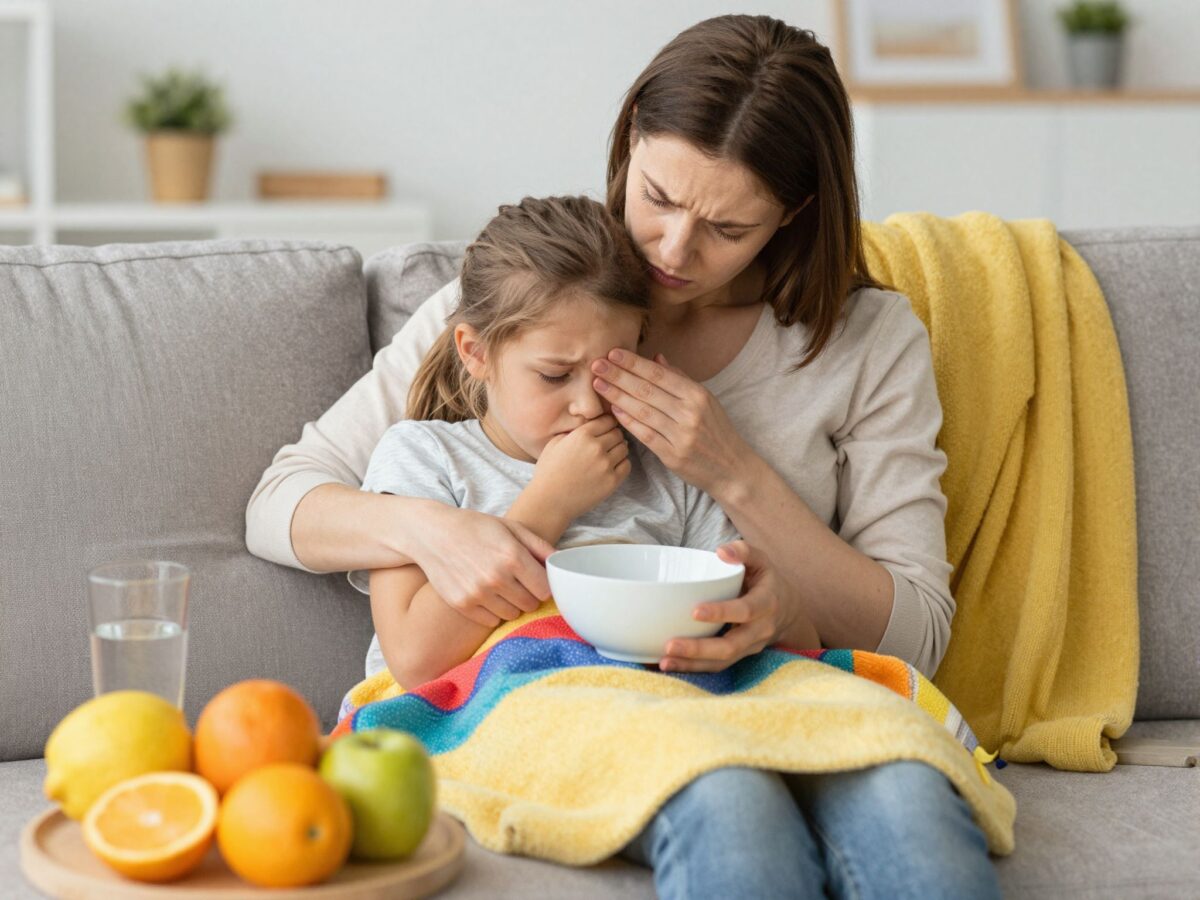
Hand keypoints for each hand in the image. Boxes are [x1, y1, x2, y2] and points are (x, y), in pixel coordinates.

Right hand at [411, 505, 554, 627]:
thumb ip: (539, 545)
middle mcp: (496, 578)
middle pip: (530, 604)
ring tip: (501, 586)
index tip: (537, 580)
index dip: (544, 586)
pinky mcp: (462, 605)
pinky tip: (486, 594)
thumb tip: (561, 562)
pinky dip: (493, 611)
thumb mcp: (510, 527)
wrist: (431, 533)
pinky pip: (491, 620)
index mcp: (512, 557)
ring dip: (512, 604)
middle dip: (529, 595)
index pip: (545, 590)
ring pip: (512, 614)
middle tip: (518, 582)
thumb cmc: (474, 527)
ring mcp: (478, 594)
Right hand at [529, 414, 630, 521]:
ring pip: (624, 448)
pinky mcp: (612, 481)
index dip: (607, 423)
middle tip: (607, 443)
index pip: (607, 420)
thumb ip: (573, 431)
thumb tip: (589, 425)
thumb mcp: (554, 443)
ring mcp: (605, 465)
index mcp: (582, 435)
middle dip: (613, 436)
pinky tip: (612, 466)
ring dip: (618, 449)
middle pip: (618, 433)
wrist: (549, 501)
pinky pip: (627, 465)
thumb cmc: (548, 472)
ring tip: (609, 455)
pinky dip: (622, 463)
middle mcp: (596, 447)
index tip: (605, 429)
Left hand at [591, 350, 748, 495]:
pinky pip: (645, 435)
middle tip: (596, 364)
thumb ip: (680, 379)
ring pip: (642, 411)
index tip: (613, 353)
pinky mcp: (673, 455)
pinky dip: (628, 421)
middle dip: (618, 375)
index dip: (634, 363)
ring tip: (598, 384)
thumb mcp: (706, 401)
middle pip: (647, 390)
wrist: (732, 468)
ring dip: (617, 396)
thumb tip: (657, 358)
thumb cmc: (717, 431)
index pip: (660, 375)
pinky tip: (613, 410)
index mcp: (698, 395)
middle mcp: (690, 413)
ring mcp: (681, 435)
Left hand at [658, 541, 816, 672]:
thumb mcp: (762, 561)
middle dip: (699, 649)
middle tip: (670, 645)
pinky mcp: (739, 656)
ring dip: (692, 664)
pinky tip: (669, 664)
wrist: (788, 611)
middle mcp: (760, 630)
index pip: (745, 611)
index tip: (695, 612)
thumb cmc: (766, 581)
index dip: (722, 613)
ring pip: (722, 662)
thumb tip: (721, 551)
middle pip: (731, 646)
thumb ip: (744, 551)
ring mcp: (750, 647)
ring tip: (663, 661)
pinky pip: (717, 666)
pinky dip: (692, 668)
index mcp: (766, 604)